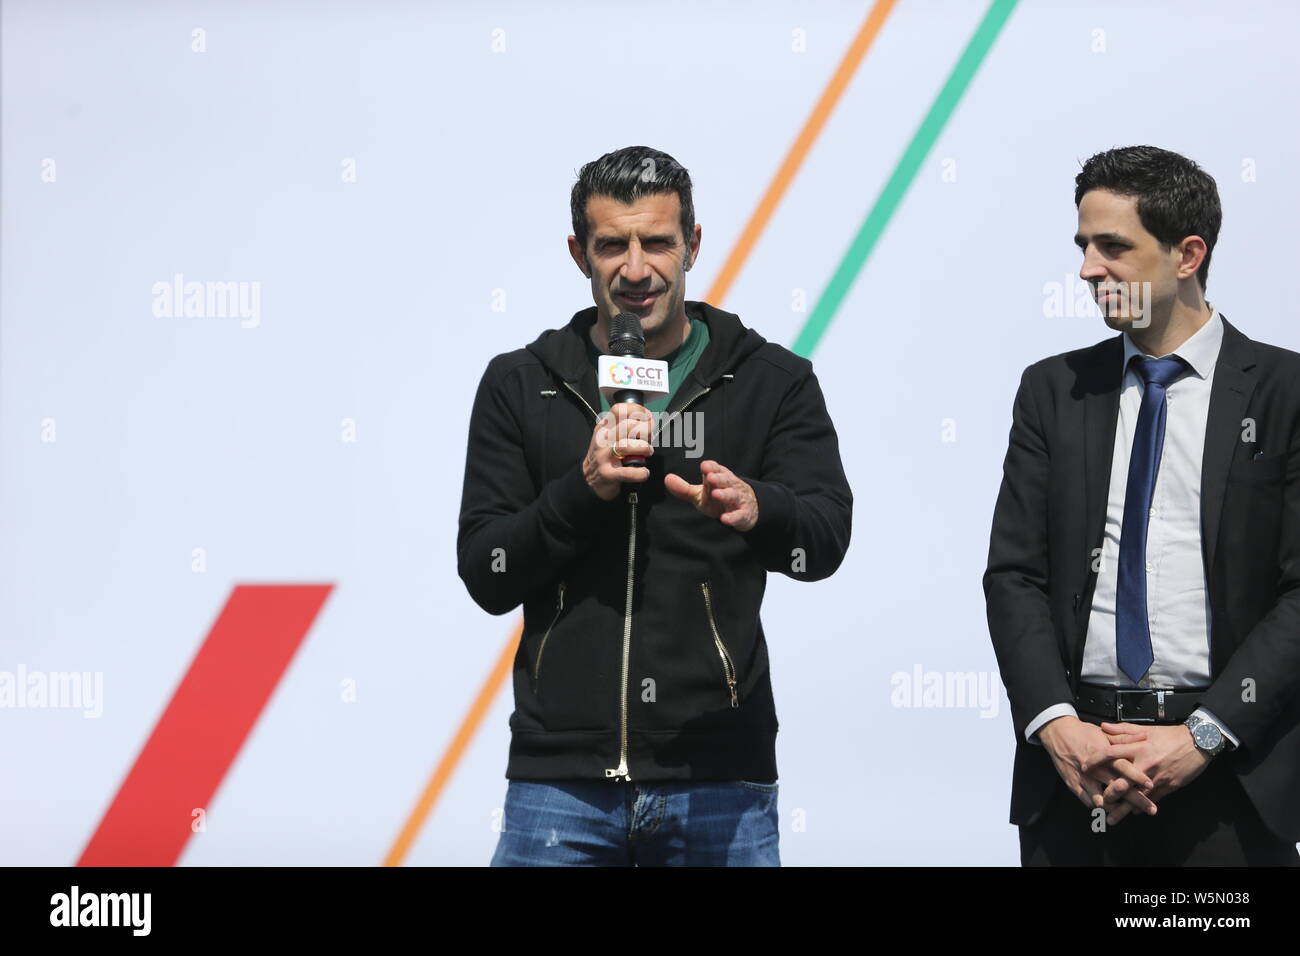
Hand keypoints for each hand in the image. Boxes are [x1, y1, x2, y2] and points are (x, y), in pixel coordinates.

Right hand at [584, 402, 653, 500]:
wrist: (588, 480)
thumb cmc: (605, 457)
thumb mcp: (609, 437)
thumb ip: (625, 428)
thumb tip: (649, 422)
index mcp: (604, 427)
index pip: (619, 410)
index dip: (638, 411)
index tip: (648, 417)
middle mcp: (603, 439)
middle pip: (629, 426)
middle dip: (646, 430)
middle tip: (650, 438)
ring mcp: (604, 456)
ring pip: (628, 446)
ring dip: (644, 448)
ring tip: (648, 452)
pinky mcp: (608, 473)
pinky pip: (628, 472)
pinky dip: (640, 472)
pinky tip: (644, 472)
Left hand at [664, 460, 758, 530]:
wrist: (748, 509)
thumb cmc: (720, 499)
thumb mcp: (702, 493)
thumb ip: (684, 488)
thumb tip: (666, 479)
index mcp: (720, 478)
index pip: (717, 469)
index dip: (711, 467)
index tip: (704, 465)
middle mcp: (730, 487)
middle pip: (725, 480)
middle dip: (718, 478)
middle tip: (709, 477)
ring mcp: (738, 500)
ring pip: (733, 496)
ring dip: (725, 494)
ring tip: (716, 493)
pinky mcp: (743, 515)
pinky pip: (739, 516)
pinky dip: (733, 517)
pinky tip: (725, 519)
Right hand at [1038, 716, 1156, 821]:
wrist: (1057, 733)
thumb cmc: (1082, 732)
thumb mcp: (1104, 733)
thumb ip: (1124, 738)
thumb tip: (1144, 737)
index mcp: (1103, 754)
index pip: (1123, 767)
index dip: (1137, 777)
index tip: (1151, 785)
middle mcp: (1095, 768)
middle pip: (1118, 787)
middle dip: (1136, 799)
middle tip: (1151, 808)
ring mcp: (1083, 778)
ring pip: (1102, 799)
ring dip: (1118, 808)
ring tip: (1131, 813)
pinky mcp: (1074, 784)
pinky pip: (1088, 801)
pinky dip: (1100, 807)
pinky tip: (1109, 809)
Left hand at [1096, 722, 1211, 823]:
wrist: (1199, 742)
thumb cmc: (1170, 735)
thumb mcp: (1146, 730)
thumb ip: (1123, 731)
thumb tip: (1103, 728)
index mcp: (1138, 748)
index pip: (1111, 754)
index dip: (1095, 760)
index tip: (1083, 767)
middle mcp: (1145, 764)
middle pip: (1122, 782)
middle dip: (1108, 794)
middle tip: (1097, 801)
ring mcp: (1157, 777)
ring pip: (1137, 796)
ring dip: (1123, 809)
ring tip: (1111, 819)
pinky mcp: (1169, 786)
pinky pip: (1152, 799)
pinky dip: (1141, 806)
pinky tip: (1132, 813)